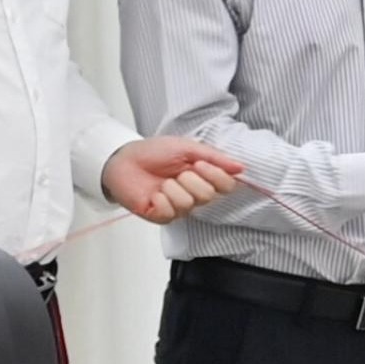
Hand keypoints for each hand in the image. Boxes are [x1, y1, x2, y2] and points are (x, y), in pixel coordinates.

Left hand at [104, 136, 249, 224]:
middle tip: (178, 172)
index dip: (217, 176)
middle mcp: (194, 194)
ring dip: (173, 188)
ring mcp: (178, 207)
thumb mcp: (187, 148)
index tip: (200, 163)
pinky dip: (161, 200)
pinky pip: (170, 213)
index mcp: (204, 177)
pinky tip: (154, 194)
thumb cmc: (153, 152)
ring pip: (189, 204)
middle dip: (192, 180)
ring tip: (162, 182)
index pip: (227, 186)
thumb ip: (214, 157)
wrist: (123, 160)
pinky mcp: (161, 216)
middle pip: (209, 196)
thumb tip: (241, 167)